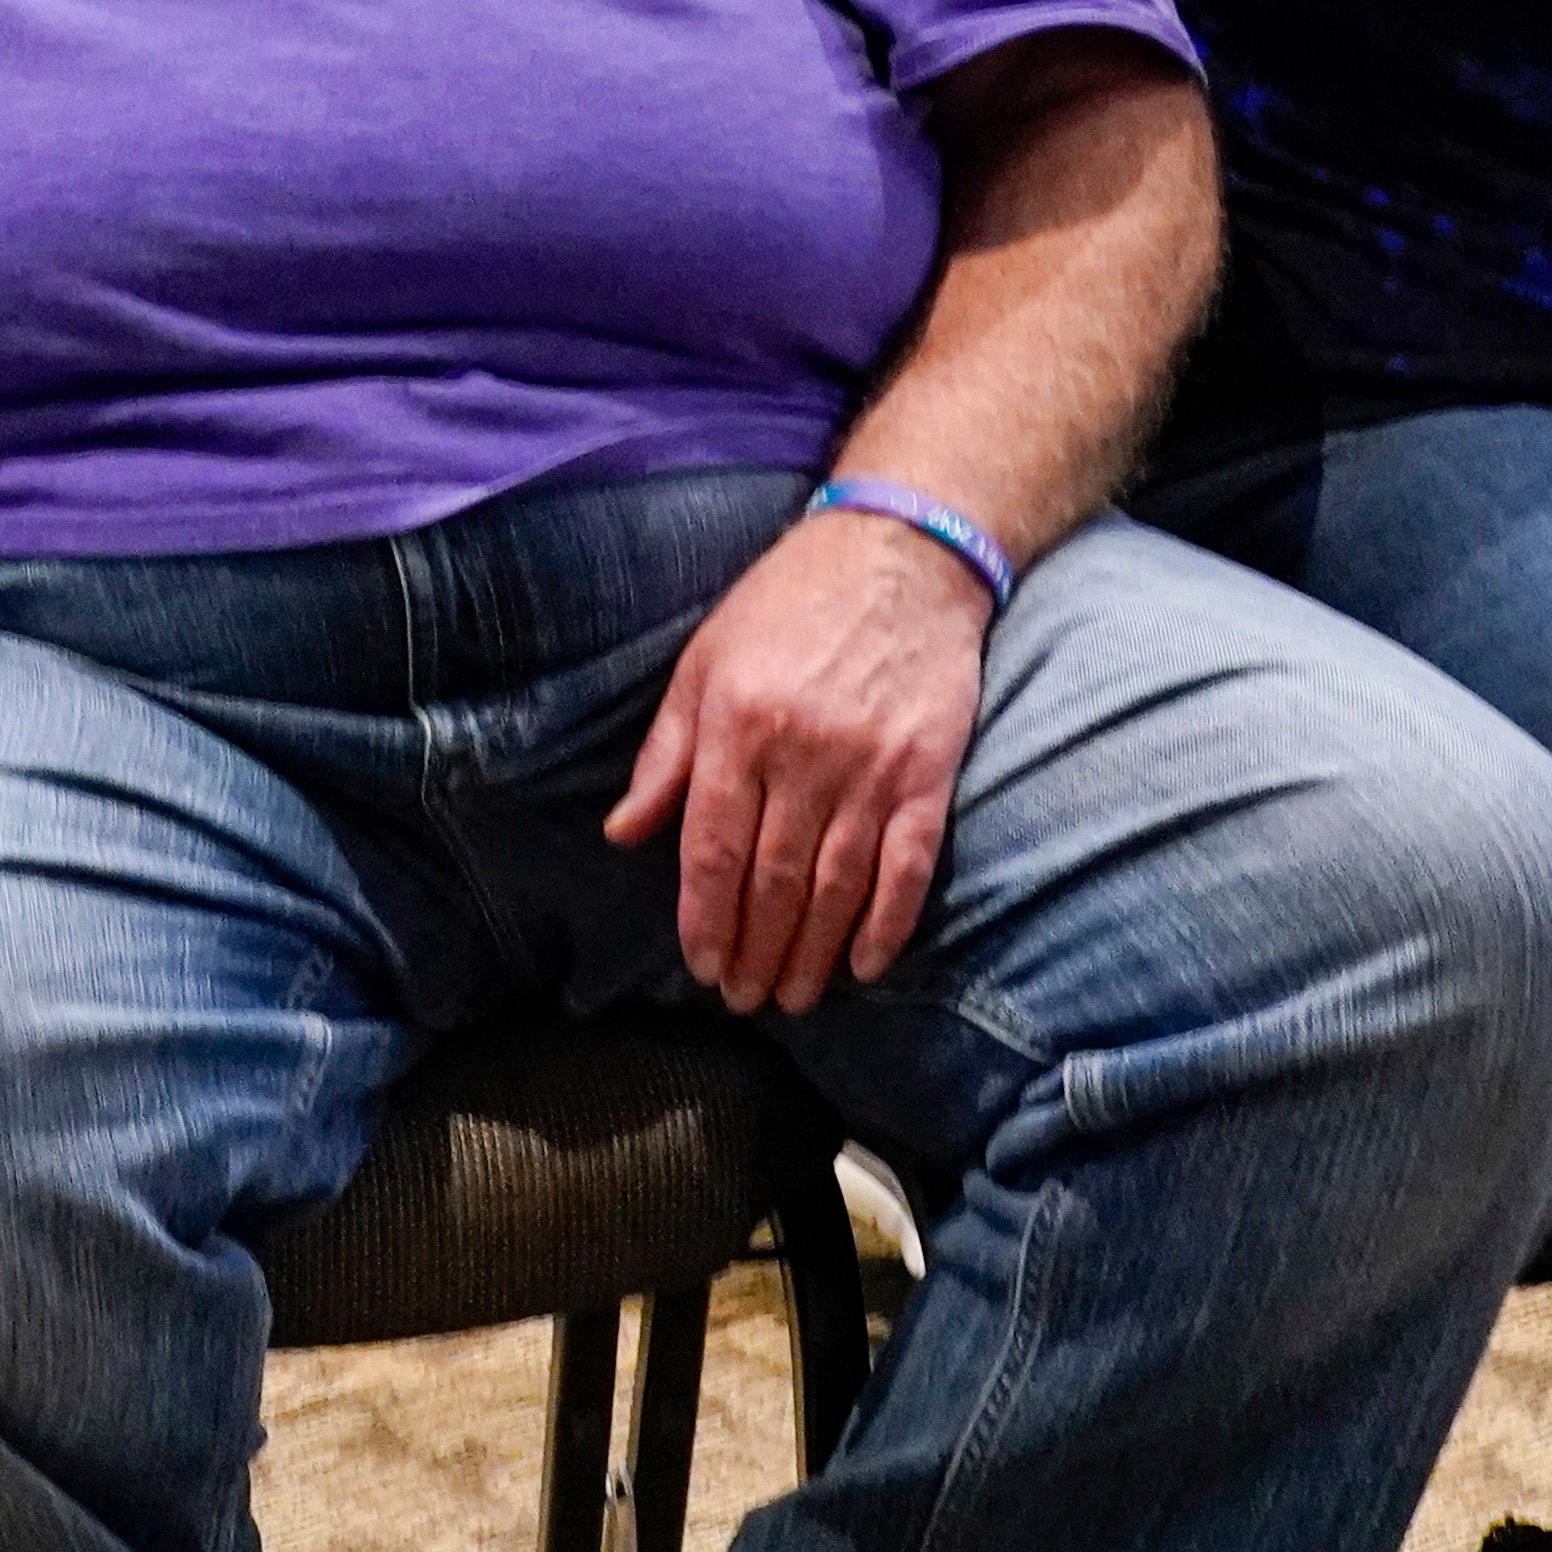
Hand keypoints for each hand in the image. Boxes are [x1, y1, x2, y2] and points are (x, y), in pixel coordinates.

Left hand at [604, 509, 991, 1010]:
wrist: (901, 553)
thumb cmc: (788, 605)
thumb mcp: (705, 662)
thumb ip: (666, 754)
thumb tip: (623, 832)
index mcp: (737, 726)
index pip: (713, 850)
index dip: (706, 920)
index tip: (702, 965)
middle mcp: (803, 754)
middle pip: (774, 881)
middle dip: (755, 951)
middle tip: (743, 997)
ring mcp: (871, 767)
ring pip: (837, 886)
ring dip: (812, 952)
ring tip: (792, 994)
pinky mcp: (928, 772)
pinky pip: (908, 866)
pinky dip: (888, 922)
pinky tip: (867, 964)